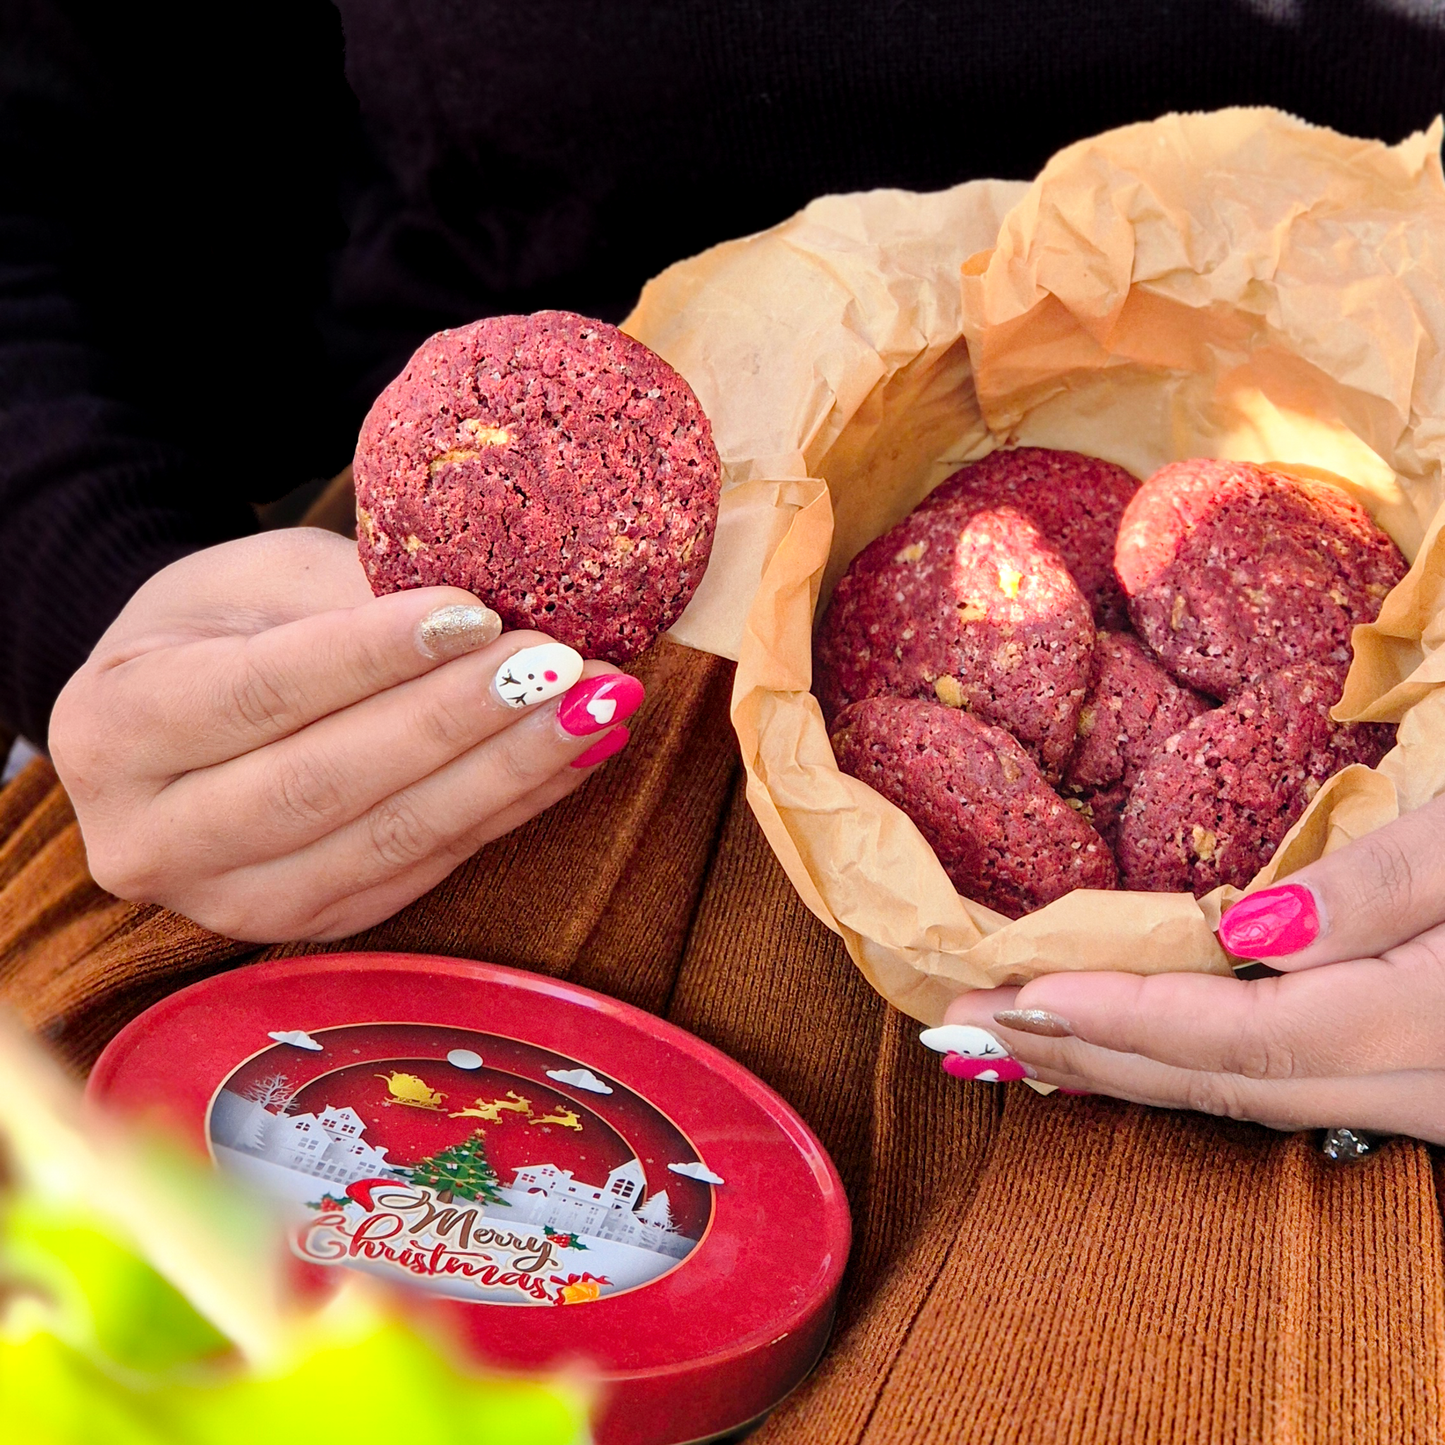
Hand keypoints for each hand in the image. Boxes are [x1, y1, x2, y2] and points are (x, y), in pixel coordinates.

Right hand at [49, 529, 641, 941]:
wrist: (184, 717)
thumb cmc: (224, 628)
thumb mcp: (261, 581)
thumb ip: (353, 602)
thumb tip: (492, 623)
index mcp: (113, 728)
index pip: (259, 692)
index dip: (373, 656)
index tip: (477, 613)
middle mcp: (153, 837)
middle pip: (325, 782)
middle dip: (457, 722)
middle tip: (561, 666)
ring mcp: (230, 900)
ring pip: (386, 842)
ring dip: (507, 773)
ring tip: (598, 706)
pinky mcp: (311, 925)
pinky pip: (425, 872)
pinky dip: (509, 811)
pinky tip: (578, 758)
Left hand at [929, 792, 1444, 1143]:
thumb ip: (1389, 887)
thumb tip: (1245, 935)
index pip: (1245, 1035)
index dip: (1122, 1021)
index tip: (1011, 996)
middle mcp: (1443, 1077)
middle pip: (1232, 1085)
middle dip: (1092, 1061)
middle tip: (969, 1037)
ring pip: (1262, 1099)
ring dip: (1134, 1074)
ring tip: (1026, 1050)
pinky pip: (1304, 1088)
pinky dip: (1204, 1070)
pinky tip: (1147, 1051)